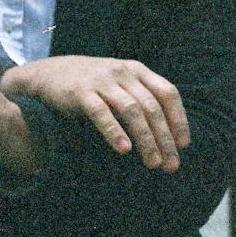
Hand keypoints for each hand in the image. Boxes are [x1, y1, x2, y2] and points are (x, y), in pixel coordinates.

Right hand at [1, 56, 189, 171]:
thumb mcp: (122, 83)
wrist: (51, 73)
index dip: (178, 119)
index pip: (167, 93)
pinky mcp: (81, 93)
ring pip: (132, 111)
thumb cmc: (94, 85)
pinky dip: (115, 132)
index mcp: (138, 71)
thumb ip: (142, 98)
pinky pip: (101, 113)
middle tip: (171, 165)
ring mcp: (102, 81)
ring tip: (153, 164)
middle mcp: (124, 73)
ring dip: (145, 140)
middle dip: (165, 138)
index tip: (183, 145)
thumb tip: (169, 134)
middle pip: (152, 107)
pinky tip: (124, 149)